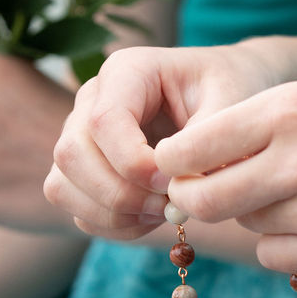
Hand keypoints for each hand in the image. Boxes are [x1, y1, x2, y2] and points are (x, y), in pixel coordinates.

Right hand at [44, 40, 285, 238]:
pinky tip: (151, 219)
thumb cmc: (230, 90)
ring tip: (162, 212)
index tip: (174, 182)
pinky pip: (78, 210)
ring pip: (62, 186)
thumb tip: (180, 184)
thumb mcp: (234, 101)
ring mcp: (81, 136)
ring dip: (112, 214)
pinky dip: (113, 226)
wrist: (224, 95)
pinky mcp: (84, 171)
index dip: (134, 163)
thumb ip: (209, 138)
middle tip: (169, 207)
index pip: (104, 121)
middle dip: (120, 194)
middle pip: (71, 154)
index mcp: (127, 71)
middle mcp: (91, 100)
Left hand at [154, 61, 296, 272]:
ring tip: (291, 186)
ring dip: (250, 211)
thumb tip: (194, 160)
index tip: (176, 161)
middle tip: (202, 188)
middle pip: (204, 200)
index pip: (190, 149)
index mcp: (287, 111)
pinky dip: (279, 240)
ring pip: (244, 224)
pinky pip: (274, 254)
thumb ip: (259, 123)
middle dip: (192, 196)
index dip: (172, 159)